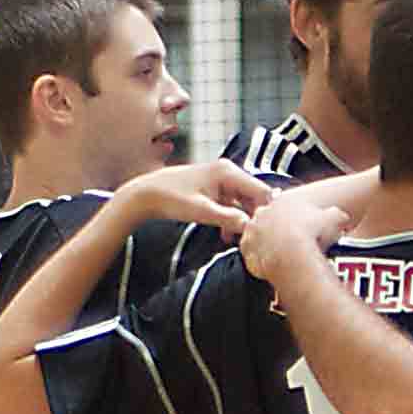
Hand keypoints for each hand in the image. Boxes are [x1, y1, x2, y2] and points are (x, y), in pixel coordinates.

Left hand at [129, 158, 272, 235]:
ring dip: (243, 222)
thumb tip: (251, 227)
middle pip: (255, 198)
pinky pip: (233, 206)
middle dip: (254, 219)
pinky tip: (225, 235)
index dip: (266, 213)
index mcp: (228, 172)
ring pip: (244, 204)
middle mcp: (229, 172)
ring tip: (236, 241)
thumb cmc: (171, 198)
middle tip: (250, 241)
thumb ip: (229, 219)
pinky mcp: (215, 190)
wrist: (147, 194)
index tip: (263, 234)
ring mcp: (222, 181)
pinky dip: (232, 220)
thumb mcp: (202, 211)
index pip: (262, 192)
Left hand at [241, 194, 349, 287]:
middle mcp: (262, 214)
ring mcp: (252, 233)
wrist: (296, 253)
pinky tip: (273, 269)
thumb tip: (343, 217)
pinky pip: (252, 258)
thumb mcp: (334, 217)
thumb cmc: (315, 233)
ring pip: (256, 238)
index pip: (281, 206)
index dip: (289, 219)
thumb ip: (335, 214)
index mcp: (281, 201)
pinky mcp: (248, 253)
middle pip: (265, 220)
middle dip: (274, 231)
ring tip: (281, 258)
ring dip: (265, 246)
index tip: (297, 228)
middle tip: (288, 244)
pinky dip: (261, 263)